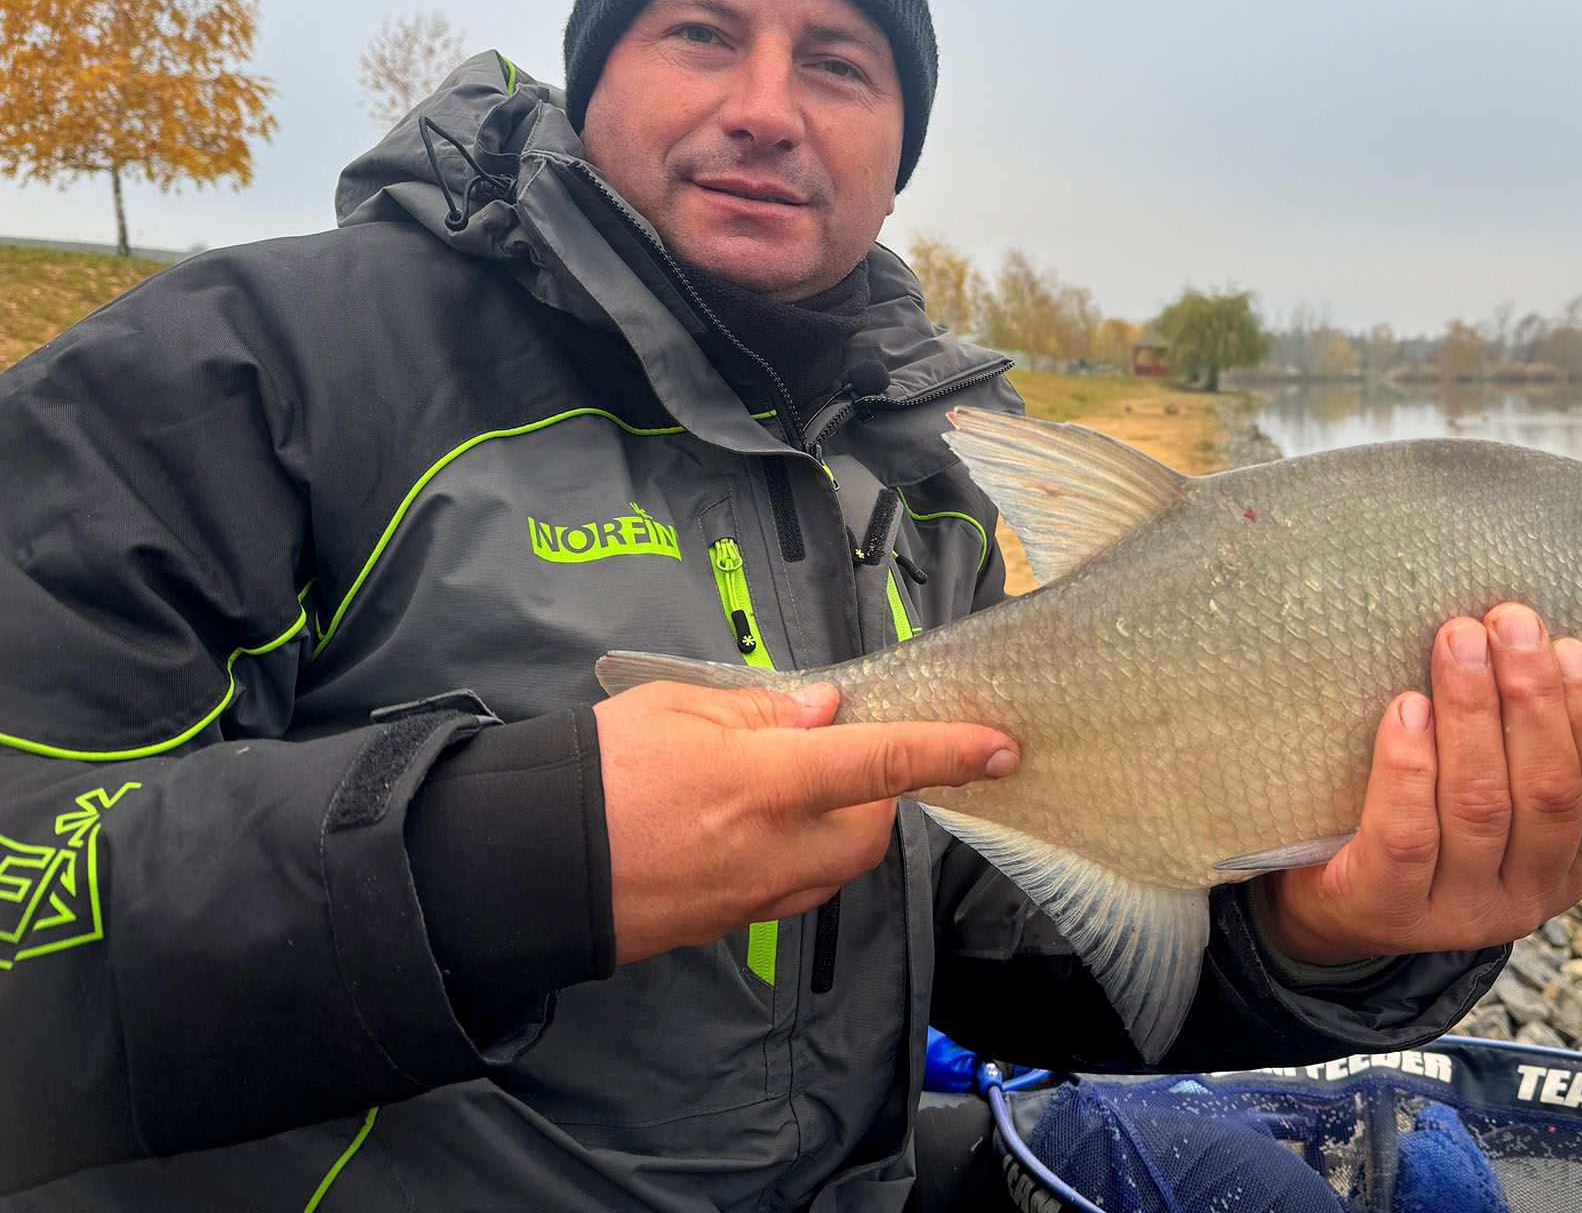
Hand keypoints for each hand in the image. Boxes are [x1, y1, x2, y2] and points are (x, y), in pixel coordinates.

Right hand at [594, 680, 1017, 963]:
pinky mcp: (735, 923)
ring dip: (840, 824)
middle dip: (873, 790)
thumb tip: (822, 711)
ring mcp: (757, 896)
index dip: (948, 753)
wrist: (529, 868)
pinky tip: (756, 827)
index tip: (1002, 747)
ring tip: (785, 785)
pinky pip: (797, 887)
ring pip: (839, 863)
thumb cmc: (596, 773)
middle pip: (871, 826)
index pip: (882, 764)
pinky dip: (801, 854)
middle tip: (829, 751)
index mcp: (767, 784)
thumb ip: (759, 709)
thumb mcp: (674, 708)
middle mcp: (776, 849)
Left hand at [1254, 602, 1581, 963]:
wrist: (1330, 909)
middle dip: (1531, 697)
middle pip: (1545, 791)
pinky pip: (1407, 835)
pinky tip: (1407, 710)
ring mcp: (1459, 911)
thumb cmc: (1412, 831)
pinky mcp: (1390, 909)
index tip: (1570, 647)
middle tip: (1508, 623)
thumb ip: (1517, 747)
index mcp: (1564, 866)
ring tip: (1457, 642)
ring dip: (1472, 713)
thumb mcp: (1486, 799)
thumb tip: (1533, 646)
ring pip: (1478, 805)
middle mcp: (1523, 897)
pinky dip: (1410, 767)